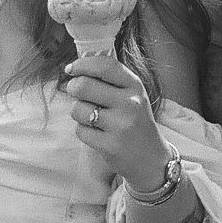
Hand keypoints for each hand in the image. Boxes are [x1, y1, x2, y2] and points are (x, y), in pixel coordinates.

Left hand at [65, 52, 171, 189]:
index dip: (83, 64)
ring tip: (93, 118)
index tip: (70, 69)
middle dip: (73, 88)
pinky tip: (98, 134)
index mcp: (135, 86)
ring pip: (78, 109)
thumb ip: (109, 80)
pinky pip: (80, 130)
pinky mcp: (110, 145)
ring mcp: (121, 125)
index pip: (105, 66)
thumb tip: (74, 69)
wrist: (151, 158)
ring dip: (78, 113)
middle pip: (83, 85)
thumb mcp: (132, 95)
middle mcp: (130, 103)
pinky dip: (83, 131)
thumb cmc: (135, 121)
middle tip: (75, 93)